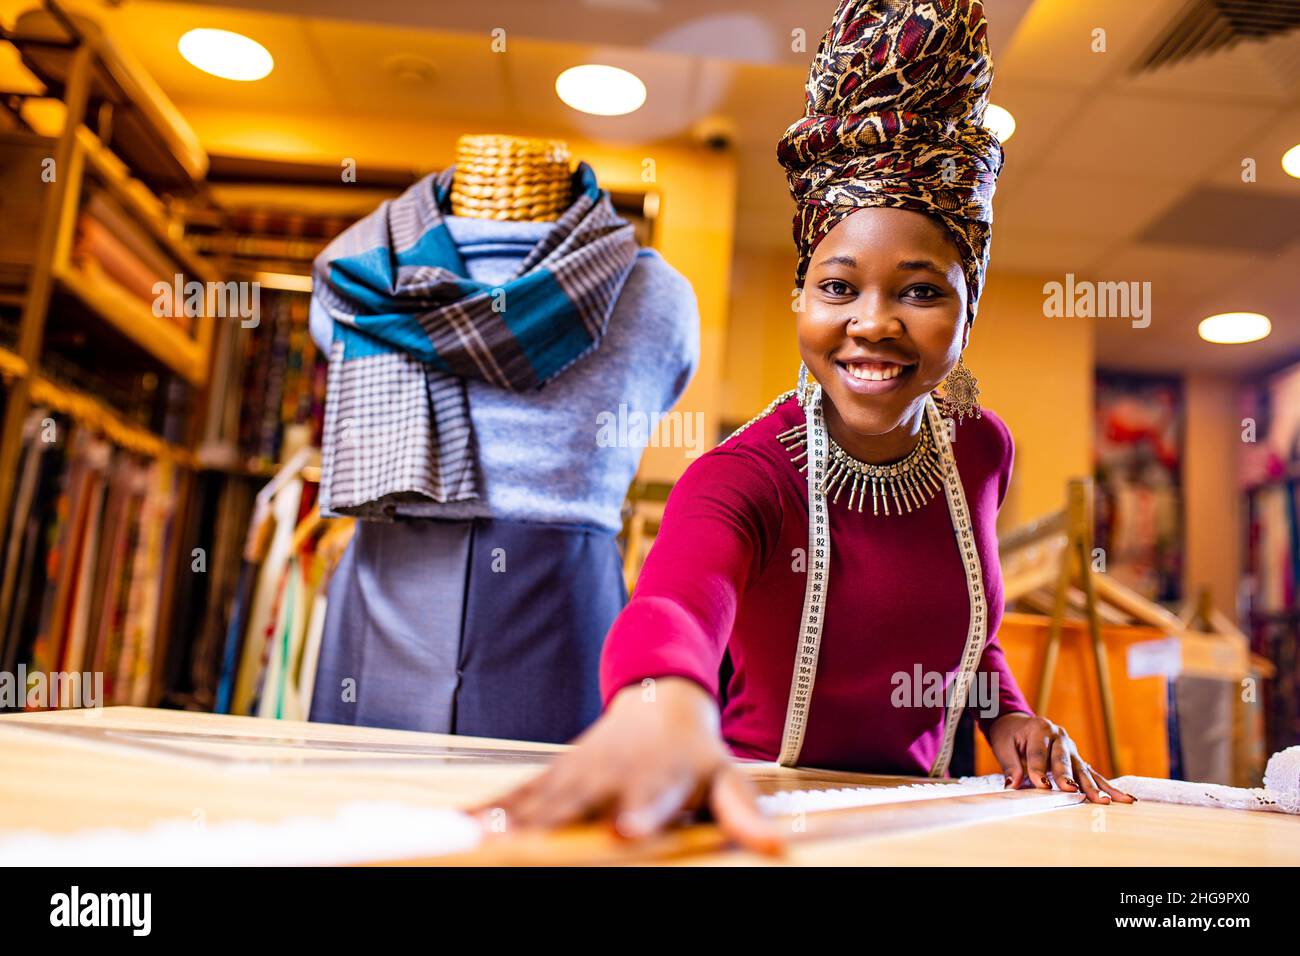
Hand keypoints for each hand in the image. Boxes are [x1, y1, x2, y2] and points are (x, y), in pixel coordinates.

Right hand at [473, 677, 782, 852]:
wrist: (661, 699)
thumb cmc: (697, 753)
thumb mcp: (728, 780)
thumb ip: (745, 816)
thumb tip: (778, 849)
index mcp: (656, 782)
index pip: (647, 803)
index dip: (635, 817)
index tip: (624, 832)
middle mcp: (610, 778)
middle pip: (578, 809)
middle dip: (551, 831)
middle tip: (525, 850)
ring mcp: (576, 776)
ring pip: (539, 803)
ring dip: (509, 825)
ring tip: (478, 844)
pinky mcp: (553, 775)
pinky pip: (518, 797)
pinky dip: (490, 813)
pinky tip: (463, 830)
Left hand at [986, 712, 1134, 804]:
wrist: (1018, 725)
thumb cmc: (1010, 735)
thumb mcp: (1003, 745)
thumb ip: (1010, 766)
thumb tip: (1012, 785)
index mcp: (1039, 729)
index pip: (1038, 752)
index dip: (1038, 769)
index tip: (1041, 785)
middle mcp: (1059, 737)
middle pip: (1063, 759)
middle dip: (1067, 776)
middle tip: (1071, 790)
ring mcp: (1072, 748)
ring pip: (1083, 770)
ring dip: (1094, 787)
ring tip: (1104, 801)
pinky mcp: (1079, 760)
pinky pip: (1094, 775)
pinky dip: (1107, 787)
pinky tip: (1124, 799)